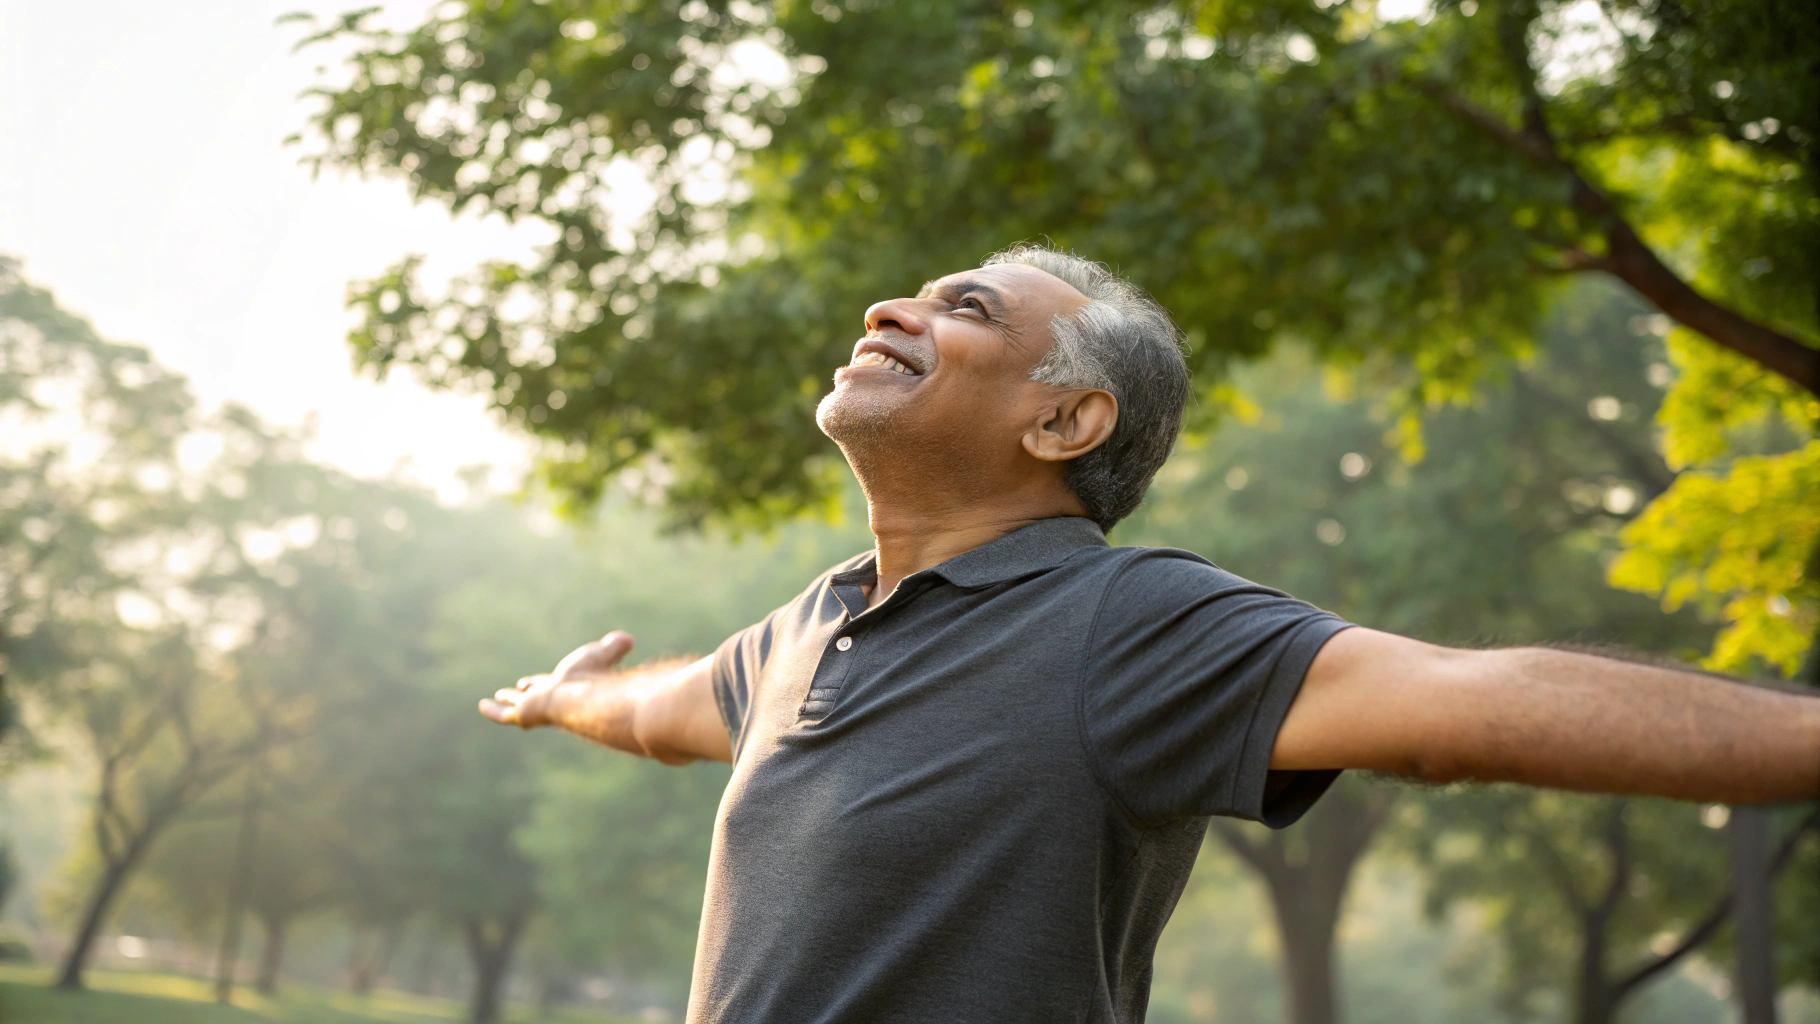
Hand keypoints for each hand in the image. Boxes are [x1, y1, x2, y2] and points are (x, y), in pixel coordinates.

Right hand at [479, 631, 634, 728]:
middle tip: (519, 688)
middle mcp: (551, 700)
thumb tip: (629, 639)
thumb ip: (615, 647)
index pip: (554, 686)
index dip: (545, 682)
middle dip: (526, 692)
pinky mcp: (525, 715)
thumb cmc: (598, 677)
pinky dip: (493, 711)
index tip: (539, 679)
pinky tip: (482, 706)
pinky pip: (505, 715)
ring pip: (518, 706)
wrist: (587, 699)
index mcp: (567, 688)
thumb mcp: (604, 654)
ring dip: (508, 700)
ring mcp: (538, 709)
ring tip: (498, 697)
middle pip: (535, 696)